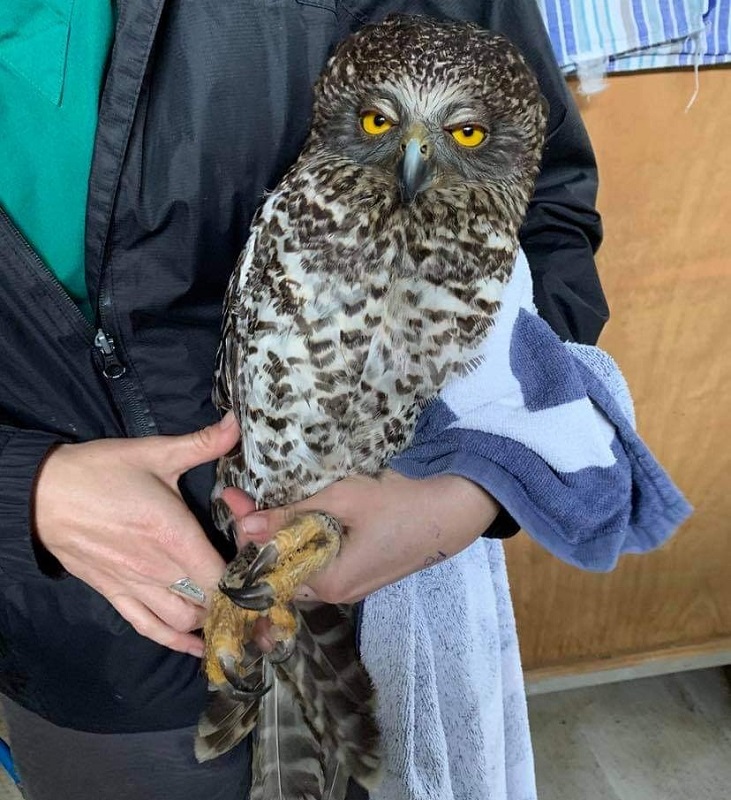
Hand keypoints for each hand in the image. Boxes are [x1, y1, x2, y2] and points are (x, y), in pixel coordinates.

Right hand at [33, 412, 253, 656]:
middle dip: (233, 602)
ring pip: (182, 620)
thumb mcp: (154, 452)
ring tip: (226, 610)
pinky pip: (148, 627)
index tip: (263, 575)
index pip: (221, 575)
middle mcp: (158, 568)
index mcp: (174, 535)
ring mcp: (135, 586)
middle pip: (207, 602)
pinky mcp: (114, 594)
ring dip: (207, 619)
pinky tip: (194, 647)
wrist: (42, 494)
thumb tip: (236, 422)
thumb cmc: (101, 471)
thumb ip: (201, 443)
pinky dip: (174, 641)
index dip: (246, 580)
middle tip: (253, 594)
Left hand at [222, 469, 498, 604]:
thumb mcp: (342, 501)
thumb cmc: (399, 501)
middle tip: (247, 498)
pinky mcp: (365, 572)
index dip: (245, 535)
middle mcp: (337, 593)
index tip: (230, 499)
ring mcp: (353, 585)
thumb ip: (291, 517)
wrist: (457, 506)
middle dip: (261, 536)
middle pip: (282, 570)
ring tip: (270, 502)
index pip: (267, 570)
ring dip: (284, 537)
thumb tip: (242, 527)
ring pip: (302, 566)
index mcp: (328, 583)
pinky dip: (306, 542)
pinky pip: (323, 563)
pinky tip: (304, 516)